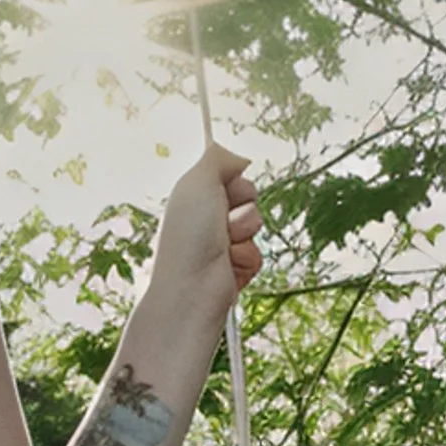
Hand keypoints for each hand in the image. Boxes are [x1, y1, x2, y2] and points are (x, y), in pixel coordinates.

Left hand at [152, 138, 260, 323]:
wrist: (192, 289)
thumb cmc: (188, 236)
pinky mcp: (234, 267)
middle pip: (248, 197)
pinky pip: (258, 252)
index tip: (226, 190)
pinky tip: (229, 265)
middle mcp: (206, 218)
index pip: (232, 177)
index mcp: (194, 196)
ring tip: (224, 245)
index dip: (235, 182)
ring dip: (244, 232)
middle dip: (243, 206)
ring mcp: (221, 243)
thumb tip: (238, 157)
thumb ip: (217, 159)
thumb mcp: (197, 182)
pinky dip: (247, 257)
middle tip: (223, 219)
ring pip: (255, 224)